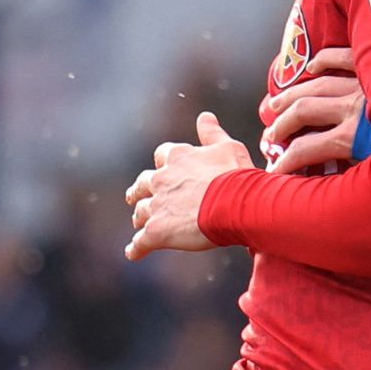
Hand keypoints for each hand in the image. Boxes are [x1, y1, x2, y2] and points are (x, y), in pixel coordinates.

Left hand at [126, 113, 256, 255]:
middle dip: (140, 190)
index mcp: (178, 158)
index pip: (163, 155)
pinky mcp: (157, 231)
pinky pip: (141, 242)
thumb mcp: (228, 147)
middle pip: (143, 184)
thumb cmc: (236, 176)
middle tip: (135, 196)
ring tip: (139, 223)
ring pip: (140, 212)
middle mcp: (162, 179)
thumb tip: (204, 116)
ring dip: (140, 217)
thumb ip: (212, 133)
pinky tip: (133, 253)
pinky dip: (136, 248)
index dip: (164, 163)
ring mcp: (158, 206)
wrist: (235, 204)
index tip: (164, 167)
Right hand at [261, 52, 364, 172]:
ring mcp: (364, 85)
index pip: (305, 149)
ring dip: (293, 95)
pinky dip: (325, 60)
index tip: (276, 170)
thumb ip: (357, 174)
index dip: (285, 161)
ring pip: (317, 84)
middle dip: (282, 124)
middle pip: (303, 111)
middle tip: (272, 135)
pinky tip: (313, 66)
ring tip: (277, 105)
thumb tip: (333, 181)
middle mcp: (355, 107)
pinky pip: (344, 57)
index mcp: (356, 137)